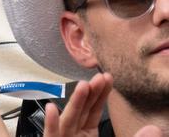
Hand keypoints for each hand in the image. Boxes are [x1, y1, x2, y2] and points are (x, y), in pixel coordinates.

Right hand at [44, 73, 161, 136]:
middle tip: (99, 77)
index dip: (100, 94)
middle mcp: (73, 134)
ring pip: (69, 120)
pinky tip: (53, 109)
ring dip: (75, 102)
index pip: (93, 110)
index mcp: (86, 134)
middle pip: (81, 111)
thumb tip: (155, 129)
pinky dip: (51, 123)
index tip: (107, 78)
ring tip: (83, 86)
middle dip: (90, 93)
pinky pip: (52, 135)